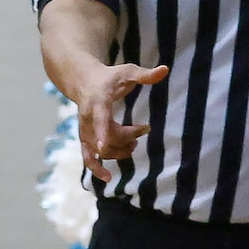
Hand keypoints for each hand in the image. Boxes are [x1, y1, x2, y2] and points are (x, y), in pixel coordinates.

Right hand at [72, 57, 166, 179]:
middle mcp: (88, 118)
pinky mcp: (84, 138)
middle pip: (106, 137)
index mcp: (98, 102)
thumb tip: (165, 69)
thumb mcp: (127, 71)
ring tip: (133, 145)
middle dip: (127, 138)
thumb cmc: (109, 77)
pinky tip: (108, 178)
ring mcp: (85, 130)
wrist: (82, 81)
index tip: (104, 146)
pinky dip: (96, 168)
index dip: (101, 132)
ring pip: (100, 149)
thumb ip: (145, 74)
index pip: (99, 119)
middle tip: (143, 129)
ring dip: (119, 151)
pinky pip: (88, 157)